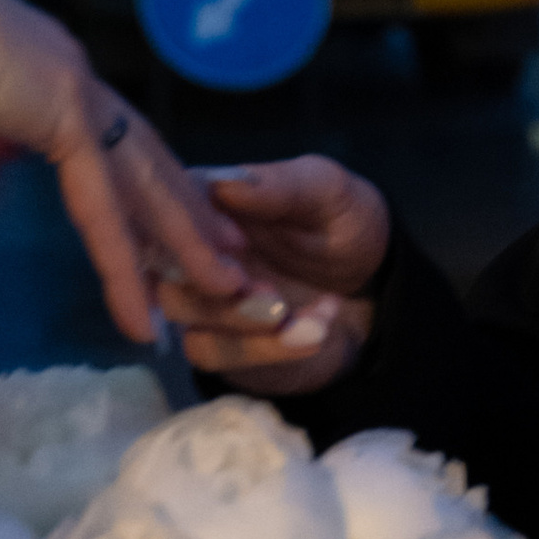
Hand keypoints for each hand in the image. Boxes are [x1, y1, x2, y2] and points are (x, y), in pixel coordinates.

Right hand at [0, 0, 251, 348]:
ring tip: (225, 287)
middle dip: (190, 207)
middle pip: (145, 157)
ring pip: (146, 185)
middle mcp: (67, 73)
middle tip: (232, 249)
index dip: (140, 171)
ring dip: (186, 242)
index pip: (103, 131)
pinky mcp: (66, 117)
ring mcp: (74, 90)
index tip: (169, 204)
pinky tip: (142, 314)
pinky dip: (124, 266)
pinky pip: (105, 210)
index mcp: (36, 63)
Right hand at [157, 156, 389, 393]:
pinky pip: (210, 353)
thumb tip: (224, 185)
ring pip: (180, 314)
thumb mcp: (326, 191)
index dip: (195, 230)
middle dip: (216, 286)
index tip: (242, 244)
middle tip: (276, 300)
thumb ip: (280, 187)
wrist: (375, 285)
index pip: (168, 207)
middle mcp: (193, 246)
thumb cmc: (343, 222)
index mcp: (208, 199)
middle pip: (163, 263)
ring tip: (310, 322)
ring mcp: (201, 296)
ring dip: (243, 322)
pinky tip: (314, 333)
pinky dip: (264, 349)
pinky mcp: (217, 341)